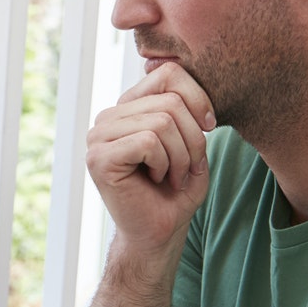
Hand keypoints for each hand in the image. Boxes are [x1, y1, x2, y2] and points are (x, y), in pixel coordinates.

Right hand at [84, 61, 214, 256]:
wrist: (159, 233)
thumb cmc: (175, 191)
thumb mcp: (190, 141)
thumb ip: (184, 107)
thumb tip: (181, 73)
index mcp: (128, 107)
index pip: (168, 73)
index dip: (197, 97)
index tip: (209, 126)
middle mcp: (108, 117)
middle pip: (170, 100)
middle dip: (193, 138)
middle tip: (187, 167)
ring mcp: (98, 136)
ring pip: (162, 121)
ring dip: (181, 155)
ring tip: (172, 175)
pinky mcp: (99, 157)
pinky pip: (148, 141)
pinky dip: (164, 164)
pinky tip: (157, 180)